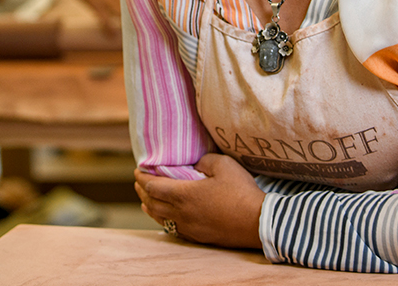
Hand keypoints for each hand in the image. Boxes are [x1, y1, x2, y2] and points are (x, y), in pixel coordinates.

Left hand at [134, 154, 263, 248]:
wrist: (259, 222)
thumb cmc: (241, 192)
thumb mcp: (223, 164)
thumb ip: (204, 160)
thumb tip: (195, 164)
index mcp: (183, 195)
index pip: (152, 186)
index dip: (142, 177)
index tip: (138, 169)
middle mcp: (181, 213)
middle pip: (151, 202)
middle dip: (142, 191)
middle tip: (139, 182)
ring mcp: (189, 227)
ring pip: (159, 218)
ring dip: (149, 206)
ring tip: (146, 199)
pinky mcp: (198, 236)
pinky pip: (172, 229)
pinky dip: (162, 220)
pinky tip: (164, 217)